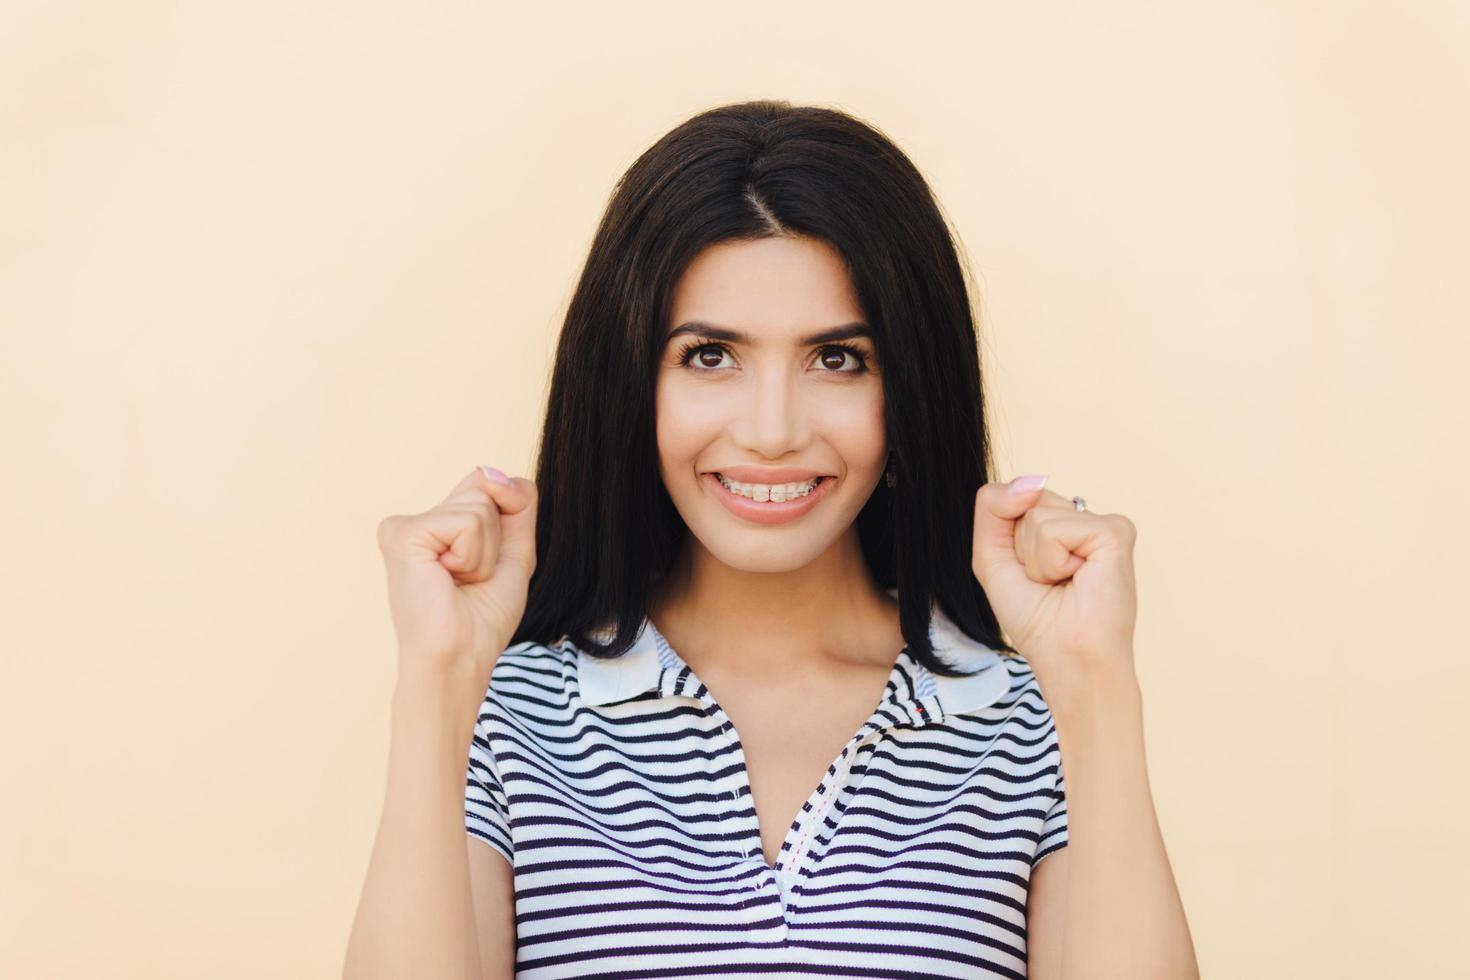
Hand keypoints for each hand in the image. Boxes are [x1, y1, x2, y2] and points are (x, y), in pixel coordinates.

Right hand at [375, 466, 537, 683]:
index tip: (483, 567)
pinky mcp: (403, 533)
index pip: (494, 484)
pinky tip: (447, 578)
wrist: (460, 657)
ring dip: (486, 553)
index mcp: (439, 524)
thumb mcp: (515, 551)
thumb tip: (492, 471)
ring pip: (481, 505)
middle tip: (470, 577)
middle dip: (498, 538)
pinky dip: (474, 557)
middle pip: (487, 487)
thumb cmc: (482, 617)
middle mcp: (418, 520)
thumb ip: (517, 504)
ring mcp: (406, 524)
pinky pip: (468, 522)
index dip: (509, 520)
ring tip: (458, 581)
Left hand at [971, 475, 1137, 686]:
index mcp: (1058, 524)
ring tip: (1062, 583)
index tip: (1028, 575)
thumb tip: (1031, 480)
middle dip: (1020, 549)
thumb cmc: (1037, 619)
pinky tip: (1077, 578)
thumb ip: (993, 508)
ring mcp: (1100, 523)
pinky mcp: (1114, 531)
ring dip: (1037, 560)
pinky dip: (1052, 561)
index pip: (1011, 498)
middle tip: (1048, 582)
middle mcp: (1081, 519)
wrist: (1068, 658)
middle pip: (1023, 502)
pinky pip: (1054, 528)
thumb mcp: (992, 557)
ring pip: (1036, 514)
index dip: (1006, 540)